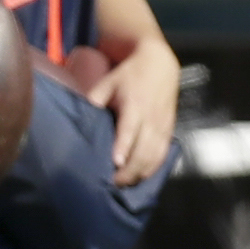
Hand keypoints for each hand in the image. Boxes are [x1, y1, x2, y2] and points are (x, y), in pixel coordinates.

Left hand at [82, 39, 181, 183]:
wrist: (160, 64)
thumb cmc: (129, 74)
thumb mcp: (108, 82)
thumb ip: (95, 99)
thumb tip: (79, 116)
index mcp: (135, 105)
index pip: (129, 130)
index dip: (123, 147)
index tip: (115, 163)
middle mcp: (151, 117)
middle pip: (144, 149)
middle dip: (130, 169)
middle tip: (114, 183)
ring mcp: (163, 125)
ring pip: (155, 154)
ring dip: (142, 172)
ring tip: (126, 184)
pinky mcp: (170, 129)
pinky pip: (164, 152)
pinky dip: (155, 167)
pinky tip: (143, 176)